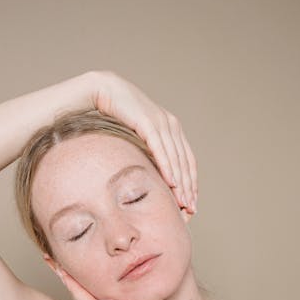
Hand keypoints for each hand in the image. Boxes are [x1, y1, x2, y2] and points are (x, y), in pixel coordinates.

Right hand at [90, 70, 197, 213]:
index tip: (192, 202)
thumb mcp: (140, 134)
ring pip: (175, 158)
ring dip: (180, 182)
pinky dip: (167, 167)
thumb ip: (150, 149)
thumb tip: (152, 171)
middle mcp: (172, 125)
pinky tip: (171, 182)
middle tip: (190, 208)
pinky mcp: (148, 123)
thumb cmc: (121, 115)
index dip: (192, 182)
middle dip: (188, 188)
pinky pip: (160, 150)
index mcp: (173, 129)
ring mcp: (161, 123)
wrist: (108, 91)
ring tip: (182, 202)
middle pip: (185, 162)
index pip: (188, 160)